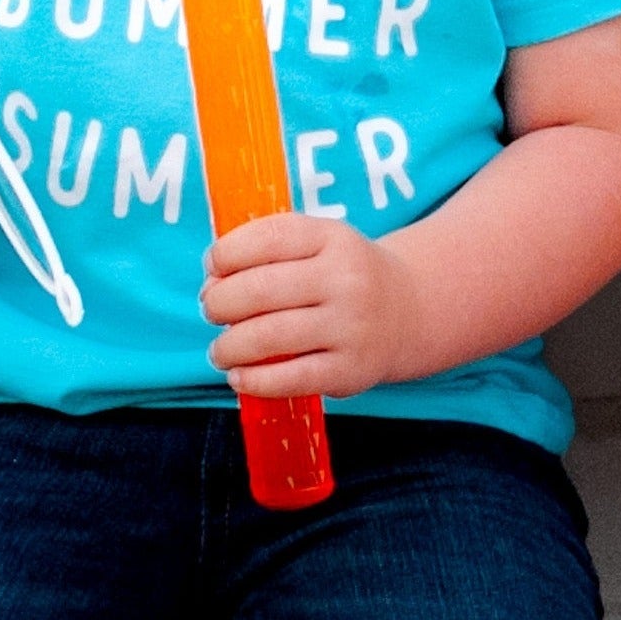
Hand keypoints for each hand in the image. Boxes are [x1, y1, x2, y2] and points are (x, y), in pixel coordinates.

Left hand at [203, 215, 420, 399]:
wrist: (408, 312)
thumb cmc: (343, 278)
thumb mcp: (319, 245)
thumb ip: (268, 254)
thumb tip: (212, 286)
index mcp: (332, 238)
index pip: (267, 239)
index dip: (226, 254)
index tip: (212, 269)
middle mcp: (345, 280)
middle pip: (260, 290)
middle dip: (221, 302)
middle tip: (212, 311)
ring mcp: (349, 327)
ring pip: (269, 336)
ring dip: (230, 346)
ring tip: (220, 350)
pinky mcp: (349, 370)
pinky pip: (291, 378)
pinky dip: (255, 381)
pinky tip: (239, 377)